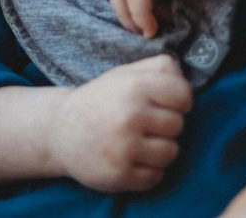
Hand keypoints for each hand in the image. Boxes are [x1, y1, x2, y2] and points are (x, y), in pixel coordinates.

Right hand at [50, 54, 191, 191]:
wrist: (61, 131)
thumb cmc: (101, 100)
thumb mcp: (125, 73)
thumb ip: (159, 67)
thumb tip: (185, 78)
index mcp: (134, 86)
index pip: (183, 95)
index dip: (179, 100)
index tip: (165, 104)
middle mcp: (130, 116)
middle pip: (178, 125)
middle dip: (165, 125)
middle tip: (145, 124)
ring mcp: (124, 148)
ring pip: (170, 152)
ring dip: (159, 149)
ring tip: (139, 142)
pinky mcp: (120, 174)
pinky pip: (156, 176)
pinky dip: (148, 171)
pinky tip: (131, 159)